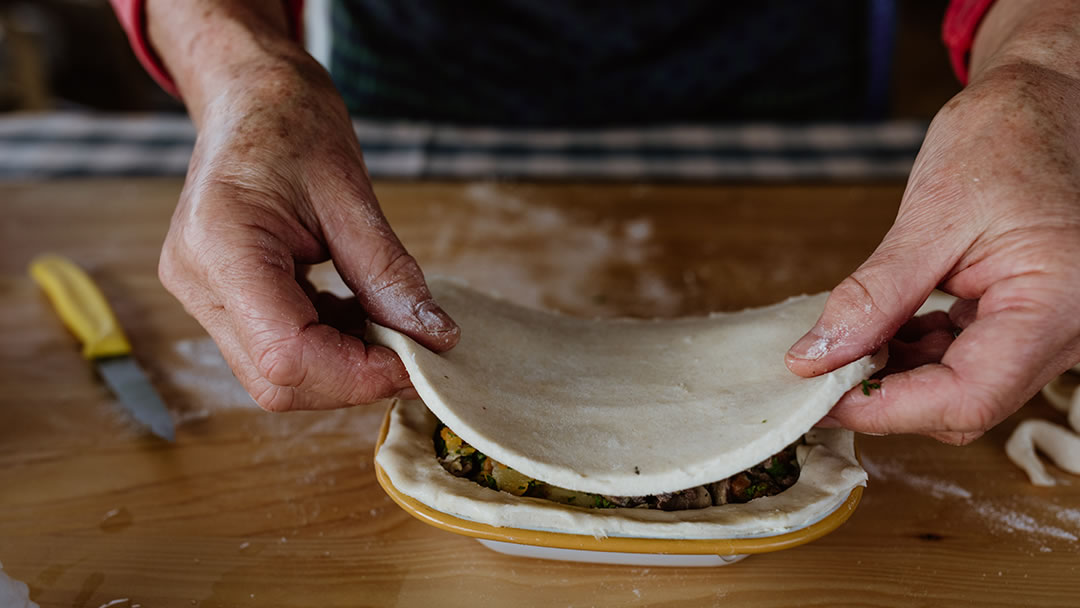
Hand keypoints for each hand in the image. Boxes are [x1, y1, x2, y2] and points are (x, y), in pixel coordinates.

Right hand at [159, 58, 458, 411]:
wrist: (248, 97)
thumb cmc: (291, 123)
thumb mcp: (351, 192)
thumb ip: (389, 272)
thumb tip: (434, 337)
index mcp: (221, 245)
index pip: (287, 354)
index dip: (358, 374)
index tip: (419, 362)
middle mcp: (197, 281)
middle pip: (277, 379)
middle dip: (353, 377)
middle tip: (412, 349)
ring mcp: (199, 293)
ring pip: (275, 375)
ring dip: (343, 363)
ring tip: (386, 322)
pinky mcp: (217, 298)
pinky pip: (274, 349)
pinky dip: (327, 345)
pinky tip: (357, 313)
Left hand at [785, 62, 1079, 443]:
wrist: (1051, 100)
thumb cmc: (1009, 136)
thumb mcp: (933, 214)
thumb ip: (875, 294)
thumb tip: (815, 356)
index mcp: (1053, 308)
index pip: (965, 398)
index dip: (884, 408)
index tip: (818, 397)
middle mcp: (1064, 332)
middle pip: (962, 404)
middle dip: (883, 395)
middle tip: (815, 374)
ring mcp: (1046, 330)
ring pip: (960, 387)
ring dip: (895, 375)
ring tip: (839, 346)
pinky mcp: (1024, 319)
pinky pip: (966, 358)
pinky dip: (915, 353)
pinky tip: (878, 332)